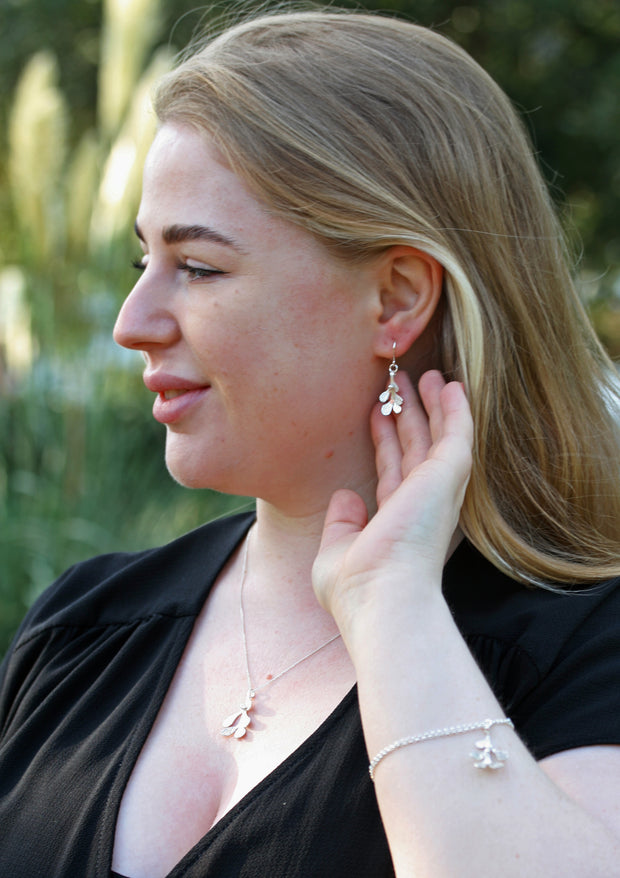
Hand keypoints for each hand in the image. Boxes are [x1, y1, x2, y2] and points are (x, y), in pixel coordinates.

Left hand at [312, 370, 472, 627]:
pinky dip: (456, 410)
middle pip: (416, 449)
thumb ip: (341, 523)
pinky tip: (451, 386)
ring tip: (428, 376)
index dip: (385, 441)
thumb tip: (346, 495)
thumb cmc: (357, 587)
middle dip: (411, 417)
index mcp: (396, 521)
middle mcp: (421, 505)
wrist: (382, 597)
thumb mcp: (335, 551)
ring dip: (434, 406)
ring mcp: (436, 490)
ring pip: (438, 438)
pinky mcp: (446, 477)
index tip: (378, 413)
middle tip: (404, 386)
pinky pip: (456, 434)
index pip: (392, 471)